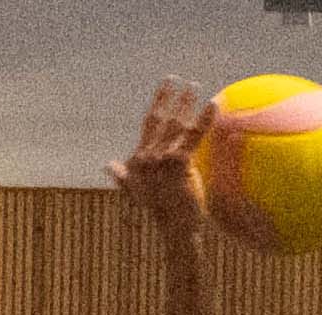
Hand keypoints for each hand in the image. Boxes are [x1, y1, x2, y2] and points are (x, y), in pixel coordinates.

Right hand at [108, 80, 214, 241]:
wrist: (174, 228)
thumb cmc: (161, 213)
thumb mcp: (138, 192)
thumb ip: (123, 177)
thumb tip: (107, 165)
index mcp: (140, 158)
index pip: (149, 123)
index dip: (158, 102)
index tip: (166, 85)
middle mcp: (147, 156)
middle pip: (161, 119)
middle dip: (170, 97)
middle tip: (180, 80)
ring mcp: (161, 159)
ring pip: (175, 124)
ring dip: (185, 103)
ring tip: (195, 87)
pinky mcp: (177, 164)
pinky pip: (193, 136)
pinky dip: (204, 120)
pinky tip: (214, 105)